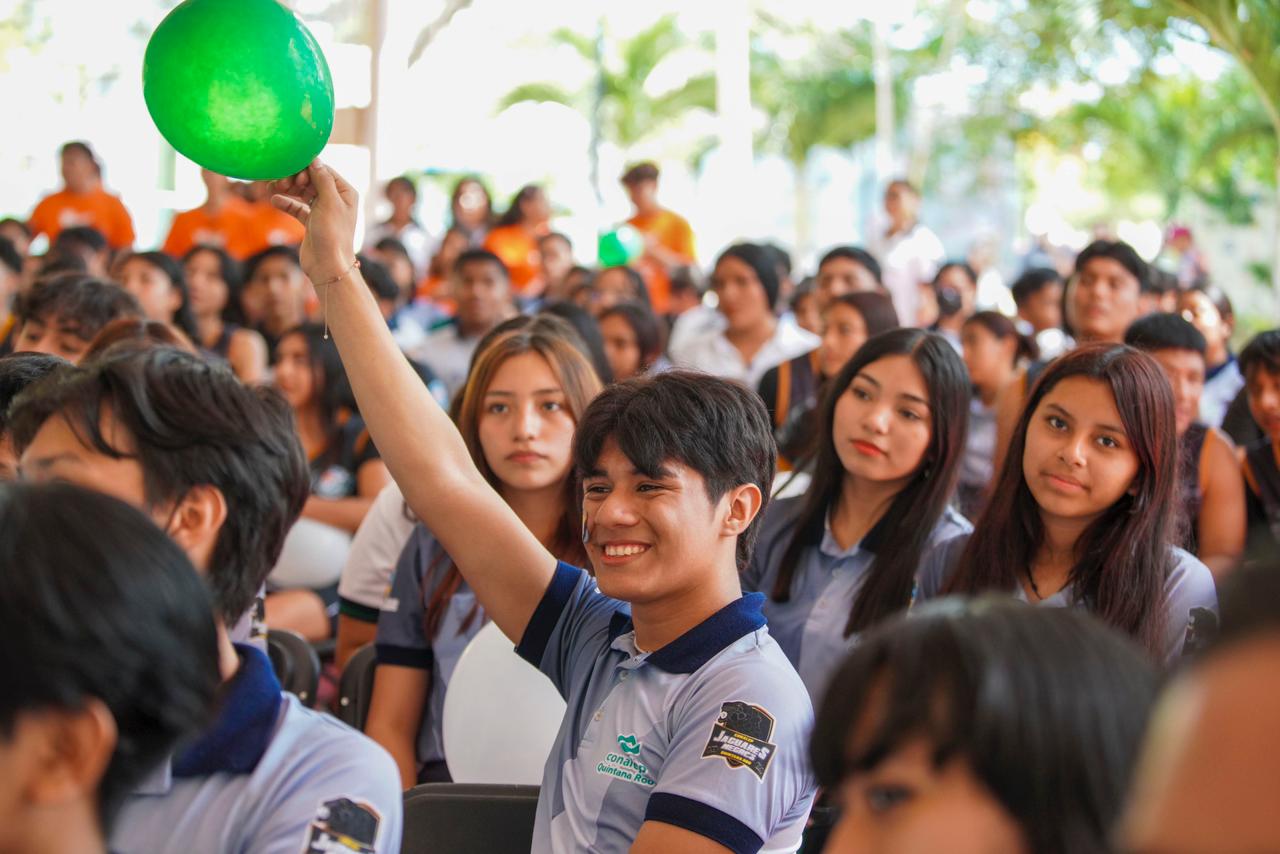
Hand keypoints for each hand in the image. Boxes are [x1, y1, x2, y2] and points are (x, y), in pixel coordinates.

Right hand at [271, 160, 359, 283]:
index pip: (324, 170)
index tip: (294, 175)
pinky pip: (297, 207)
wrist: (328, 265)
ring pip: (302, 192)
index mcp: (345, 192)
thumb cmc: (332, 234)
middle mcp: (336, 199)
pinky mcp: (312, 222)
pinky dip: (286, 203)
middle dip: (295, 178)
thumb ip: (322, 179)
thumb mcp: (329, 202)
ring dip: (288, 188)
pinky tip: (275, 200)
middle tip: (282, 182)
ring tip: (274, 188)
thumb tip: (314, 159)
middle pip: (312, 179)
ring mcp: (323, 211)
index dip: (307, 169)